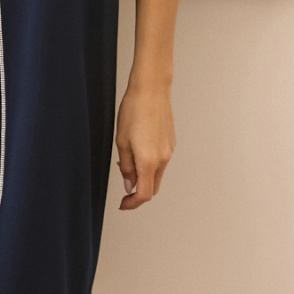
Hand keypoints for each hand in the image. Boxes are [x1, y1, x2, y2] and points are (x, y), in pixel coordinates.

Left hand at [115, 82, 175, 210]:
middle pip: (154, 187)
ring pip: (158, 174)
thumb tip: (129, 185)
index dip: (132, 203)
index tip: (123, 204)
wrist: (151, 89)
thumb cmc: (134, 110)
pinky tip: (138, 151)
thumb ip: (127, 167)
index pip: (144, 194)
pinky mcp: (171, 142)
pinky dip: (150, 164)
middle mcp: (163, 159)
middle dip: (139, 193)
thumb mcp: (122, 141)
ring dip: (144, 177)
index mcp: (149, 161)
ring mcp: (169, 150)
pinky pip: (161, 161)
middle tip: (124, 189)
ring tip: (128, 163)